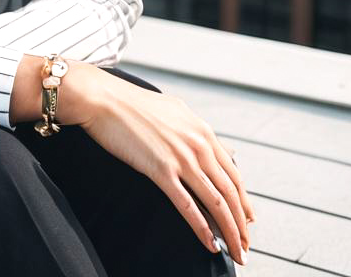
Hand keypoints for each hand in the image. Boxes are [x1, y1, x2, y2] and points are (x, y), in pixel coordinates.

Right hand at [59, 61, 255, 265]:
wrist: (103, 98)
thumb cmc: (131, 103)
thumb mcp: (172, 110)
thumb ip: (192, 130)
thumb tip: (207, 143)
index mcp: (202, 130)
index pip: (233, 173)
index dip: (243, 200)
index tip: (247, 219)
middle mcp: (198, 144)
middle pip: (230, 192)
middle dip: (242, 223)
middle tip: (246, 244)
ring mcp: (181, 158)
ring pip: (216, 203)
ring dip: (230, 232)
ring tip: (236, 252)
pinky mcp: (161, 170)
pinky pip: (188, 206)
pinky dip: (202, 229)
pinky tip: (210, 244)